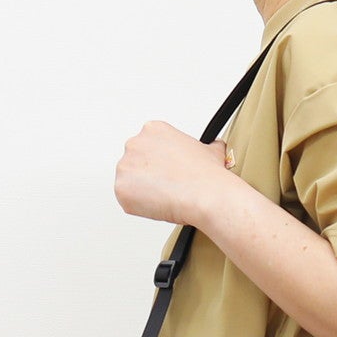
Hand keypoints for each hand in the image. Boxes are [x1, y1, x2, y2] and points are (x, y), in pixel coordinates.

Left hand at [114, 120, 230, 226]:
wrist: (206, 194)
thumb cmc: (206, 175)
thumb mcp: (211, 150)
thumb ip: (205, 147)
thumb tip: (215, 147)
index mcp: (153, 130)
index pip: (147, 149)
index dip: (159, 165)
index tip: (169, 173)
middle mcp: (135, 143)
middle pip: (134, 164)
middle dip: (148, 177)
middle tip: (167, 186)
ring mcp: (125, 166)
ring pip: (129, 183)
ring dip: (143, 192)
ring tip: (165, 196)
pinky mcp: (121, 189)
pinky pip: (126, 201)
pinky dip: (139, 207)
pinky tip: (158, 205)